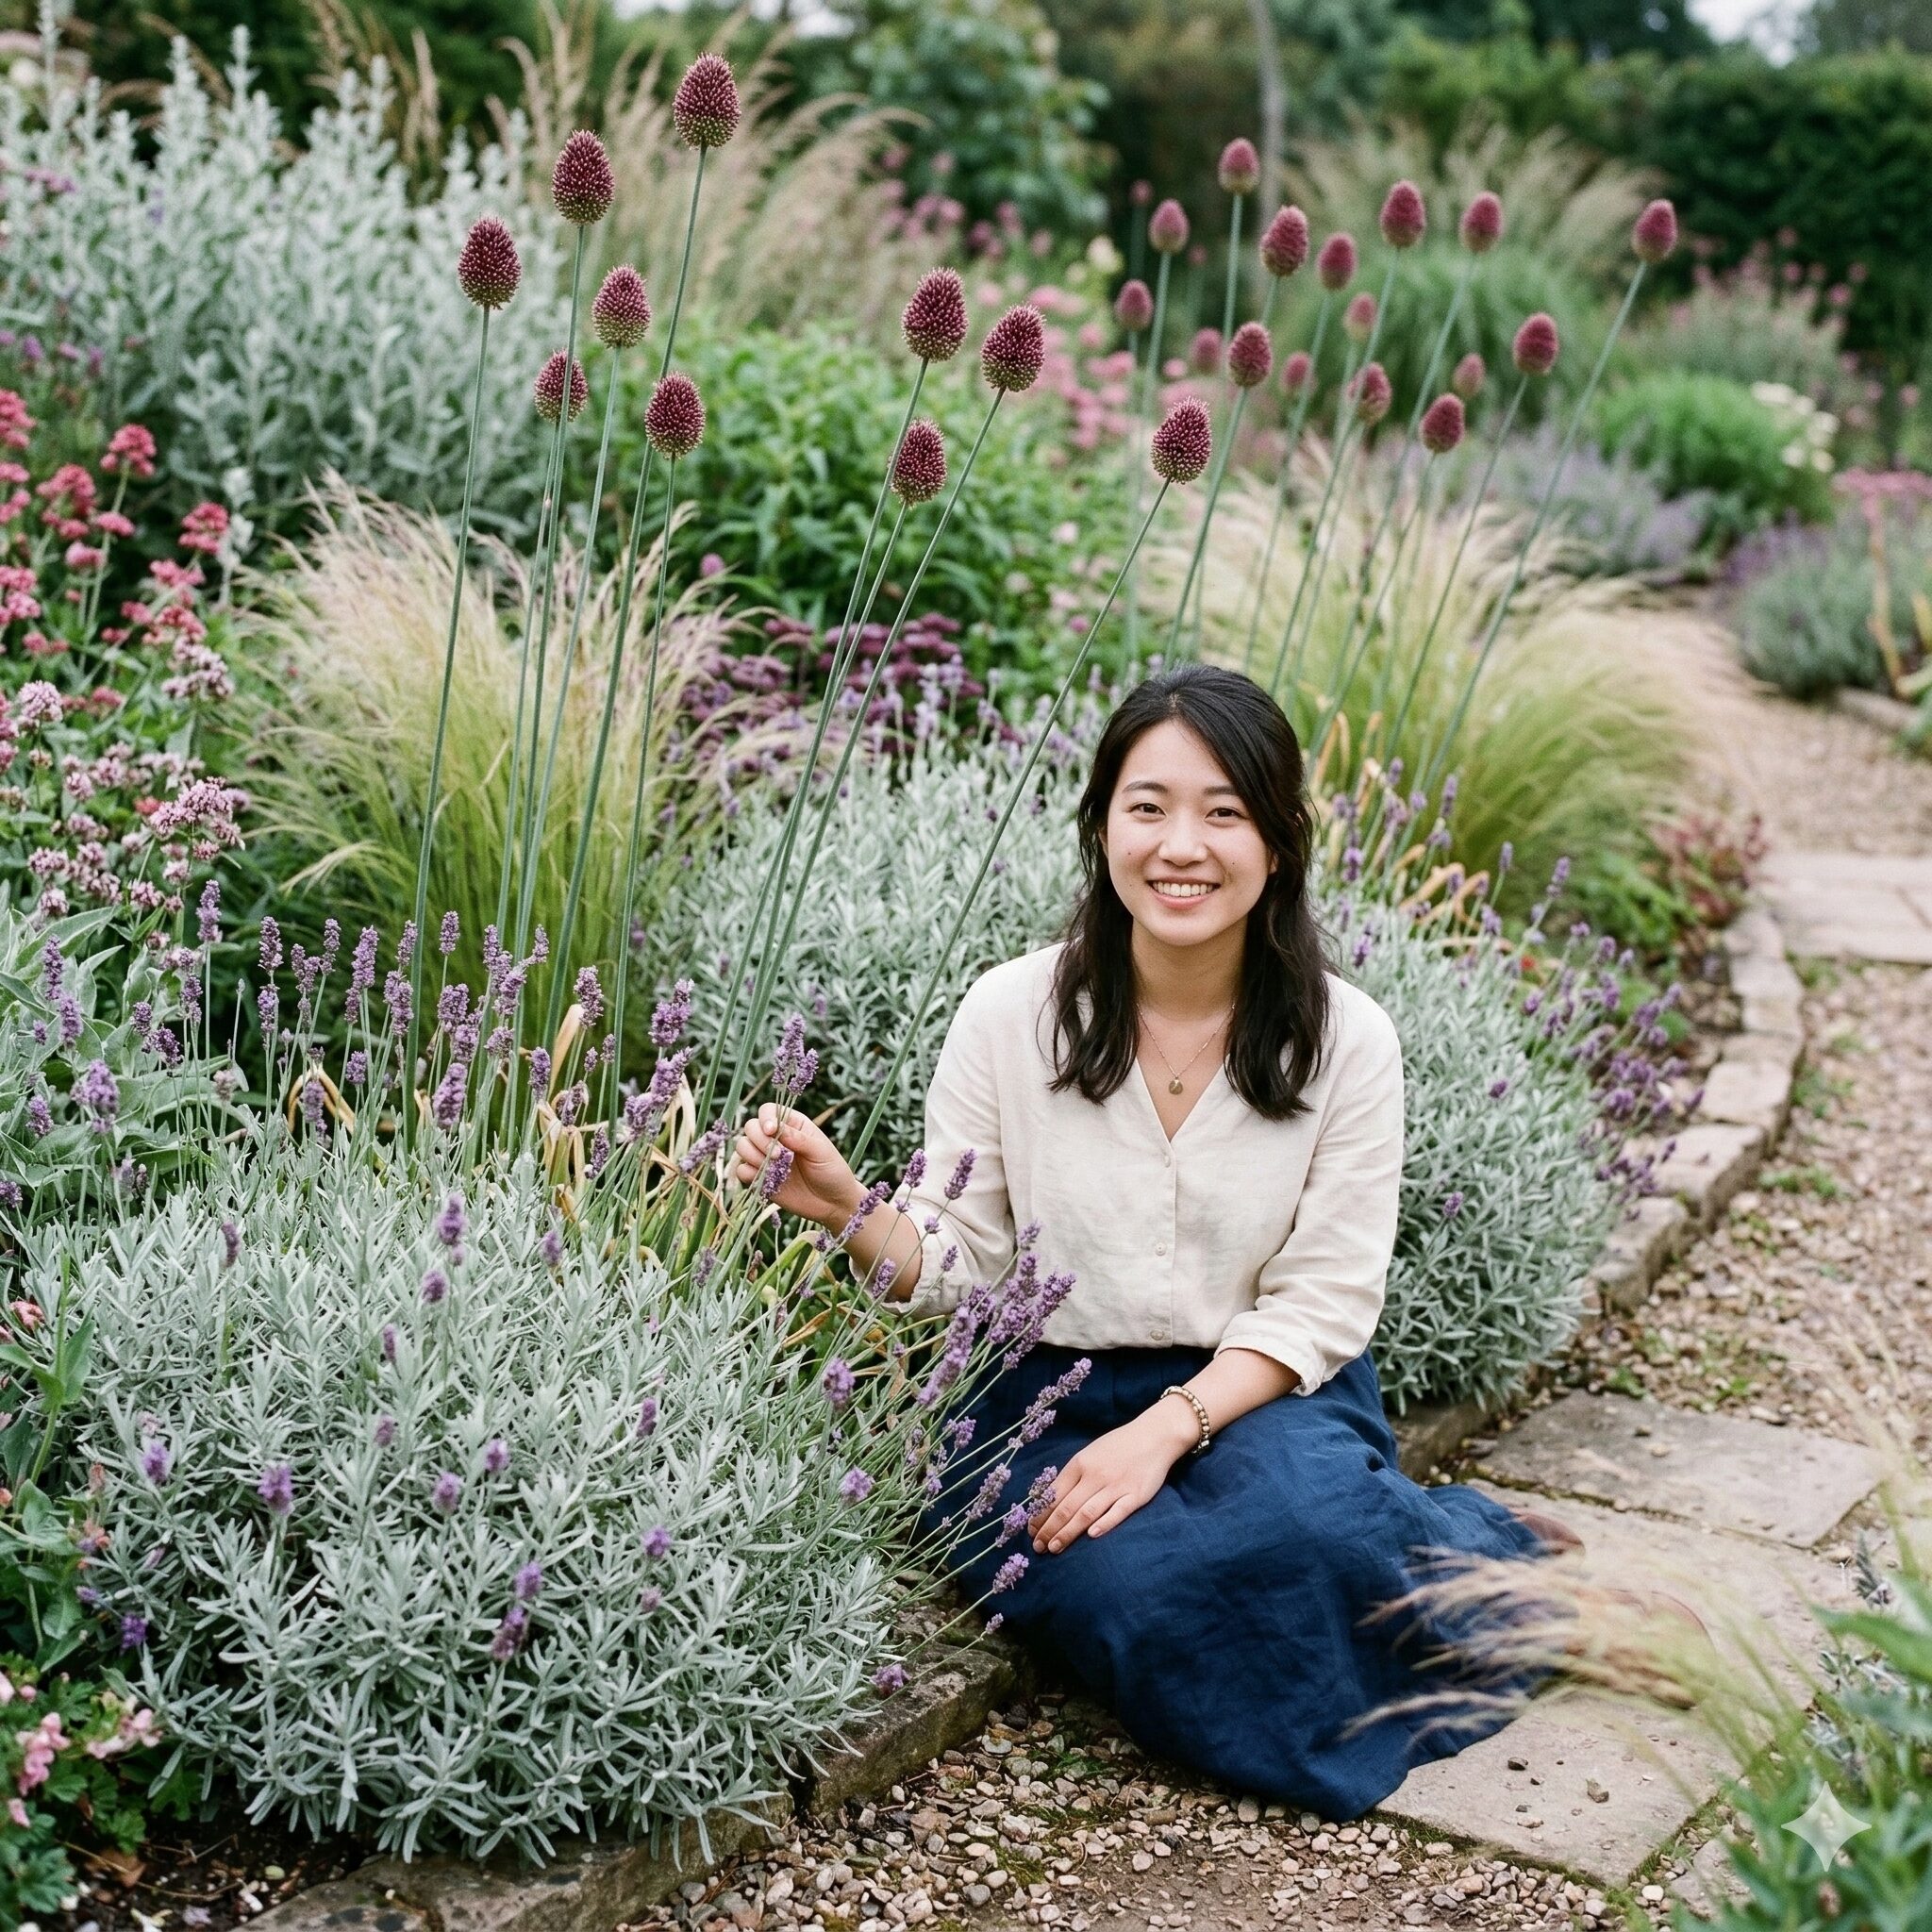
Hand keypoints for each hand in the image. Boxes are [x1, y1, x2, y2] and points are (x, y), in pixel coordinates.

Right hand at [729, 1103, 860, 1228]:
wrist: (833, 1203)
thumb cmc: (832, 1172)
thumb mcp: (821, 1152)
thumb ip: (798, 1139)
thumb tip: (775, 1127)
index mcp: (793, 1125)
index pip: (768, 1110)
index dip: (765, 1118)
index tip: (771, 1131)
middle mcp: (776, 1139)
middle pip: (750, 1127)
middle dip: (759, 1140)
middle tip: (778, 1155)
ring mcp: (766, 1159)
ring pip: (742, 1146)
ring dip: (752, 1155)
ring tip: (773, 1168)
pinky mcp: (760, 1178)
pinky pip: (741, 1170)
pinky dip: (748, 1173)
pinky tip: (766, 1179)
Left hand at [1029, 1400, 1196, 1553]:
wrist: (1154, 1435)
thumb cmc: (1119, 1446)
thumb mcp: (1090, 1453)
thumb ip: (1073, 1474)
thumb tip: (1050, 1499)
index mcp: (1081, 1463)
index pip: (1054, 1494)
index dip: (1040, 1514)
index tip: (1031, 1531)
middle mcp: (1095, 1475)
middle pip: (1067, 1507)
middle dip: (1049, 1529)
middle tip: (1038, 1547)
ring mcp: (1116, 1486)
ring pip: (1086, 1513)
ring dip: (1068, 1532)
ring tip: (1054, 1548)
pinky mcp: (1136, 1495)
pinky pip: (1117, 1512)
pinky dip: (1104, 1524)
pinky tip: (1091, 1536)